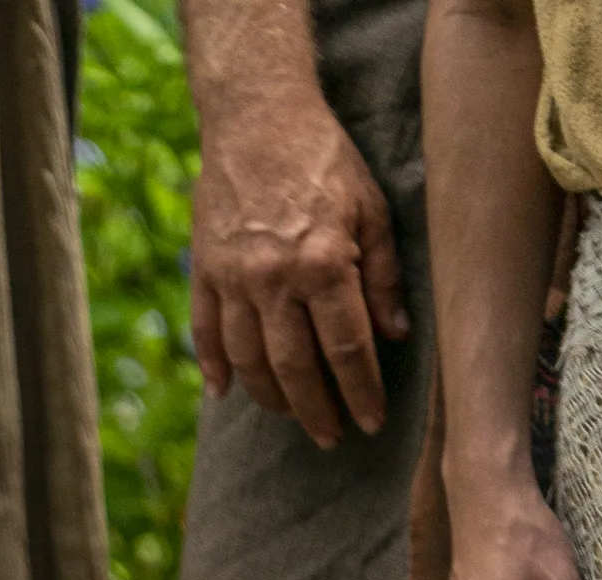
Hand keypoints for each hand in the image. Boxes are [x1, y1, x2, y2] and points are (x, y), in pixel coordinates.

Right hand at [190, 90, 407, 442]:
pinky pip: (206, 333)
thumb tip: (397, 334)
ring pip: (249, 359)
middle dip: (316, 409)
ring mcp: (233, 281)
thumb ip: (383, 274)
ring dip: (271, 397)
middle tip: (331, 437)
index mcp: (324, 264)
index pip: (348, 349)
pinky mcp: (205, 273)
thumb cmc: (324, 160)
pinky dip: (215, 368)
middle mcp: (275, 281)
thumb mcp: (372, 208)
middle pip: (296, 367)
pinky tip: (226, 394)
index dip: (361, 392)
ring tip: (291, 415)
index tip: (371, 422)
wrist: (255, 120)